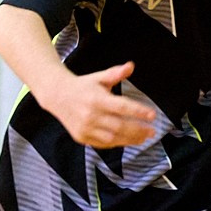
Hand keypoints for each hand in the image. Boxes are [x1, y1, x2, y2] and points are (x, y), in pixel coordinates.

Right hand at [44, 62, 162, 148]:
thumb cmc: (83, 86)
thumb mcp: (99, 77)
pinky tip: (128, 140)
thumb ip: (116, 73)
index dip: (139, 111)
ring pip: (113, 138)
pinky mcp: (81, 137)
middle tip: (152, 131)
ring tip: (144, 137)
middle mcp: (90, 115)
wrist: (57, 95)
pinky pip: (103, 144)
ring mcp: (85, 128)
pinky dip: (117, 143)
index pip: (122, 107)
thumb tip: (131, 66)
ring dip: (131, 139)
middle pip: (119, 126)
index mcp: (96, 99)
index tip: (153, 115)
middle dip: (139, 130)